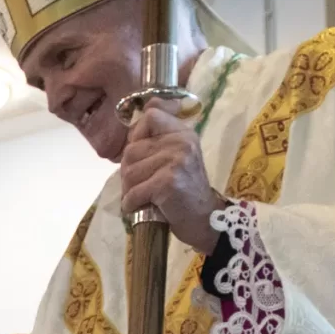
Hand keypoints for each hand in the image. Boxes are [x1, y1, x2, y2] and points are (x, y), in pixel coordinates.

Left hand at [118, 98, 222, 252]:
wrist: (205, 219)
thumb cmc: (185, 190)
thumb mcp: (177, 157)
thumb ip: (158, 141)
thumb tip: (130, 134)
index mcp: (183, 132)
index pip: (151, 114)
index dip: (138, 133)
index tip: (142, 151)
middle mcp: (181, 142)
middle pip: (132, 149)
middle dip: (129, 170)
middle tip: (140, 184)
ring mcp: (176, 161)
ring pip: (129, 171)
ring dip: (129, 189)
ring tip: (142, 197)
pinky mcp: (168, 182)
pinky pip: (134, 191)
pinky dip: (131, 203)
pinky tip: (138, 207)